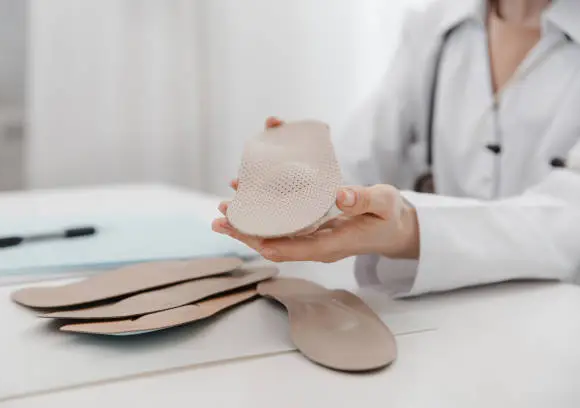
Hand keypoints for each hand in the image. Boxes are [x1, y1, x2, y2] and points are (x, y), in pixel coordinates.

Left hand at [211, 117, 419, 262]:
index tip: (246, 235)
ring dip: (248, 223)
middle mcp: (316, 245)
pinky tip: (249, 197)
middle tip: (221, 218)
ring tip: (225, 209)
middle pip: (275, 244)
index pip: (295, 250)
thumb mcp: (384, 204)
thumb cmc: (389, 216)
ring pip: (273, 235)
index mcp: (333, 245)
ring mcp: (311, 238)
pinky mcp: (309, 228)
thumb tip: (340, 196)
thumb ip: (364, 200)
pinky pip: (282, 224)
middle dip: (246, 233)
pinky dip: (263, 212)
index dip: (269, 244)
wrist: (392, 227)